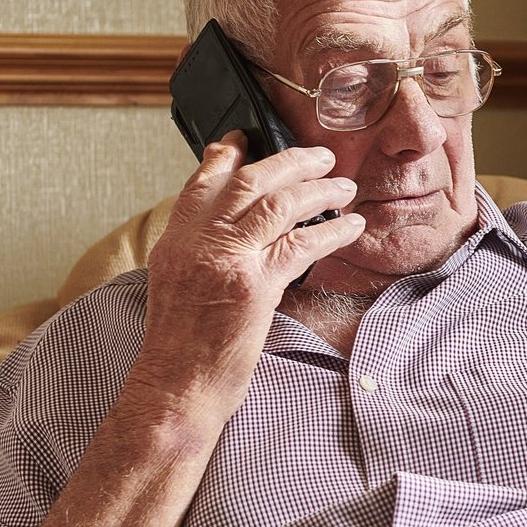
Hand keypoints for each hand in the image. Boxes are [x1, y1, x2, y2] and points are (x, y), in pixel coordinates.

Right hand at [127, 133, 362, 419]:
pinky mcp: (255, 286)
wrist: (176, 388)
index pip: (202, 181)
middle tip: (318, 154)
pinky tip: (351, 226)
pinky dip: (331, 231)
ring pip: (279, 204)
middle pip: (248, 181)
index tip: (248, 139)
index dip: (230, 155)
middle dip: (289, 161)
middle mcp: (197, 242)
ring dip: (318, 188)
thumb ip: (197, 251)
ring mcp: (226, 260)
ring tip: (343, 185)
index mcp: (175, 240)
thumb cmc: (179, 348)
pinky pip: (301, 244)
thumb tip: (227, 227)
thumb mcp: (175, 285)